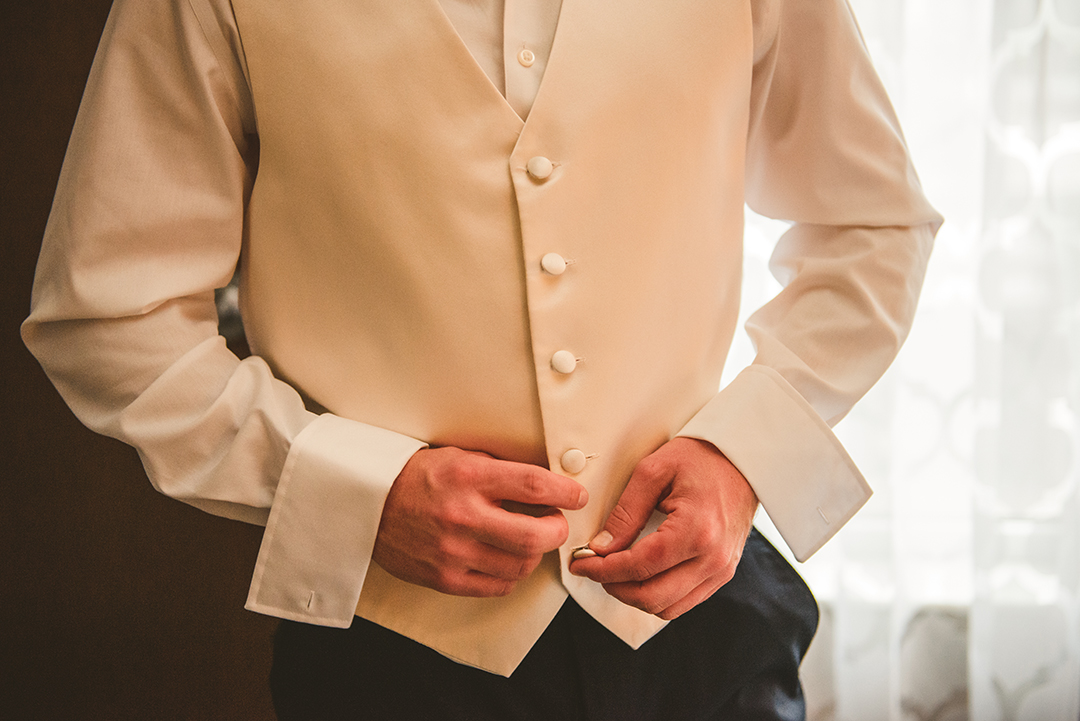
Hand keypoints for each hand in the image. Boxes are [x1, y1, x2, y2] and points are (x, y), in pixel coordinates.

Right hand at [373, 446, 587, 596]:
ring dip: (534, 554)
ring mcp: (453, 551)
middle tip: (556, 523)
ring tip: (529, 540)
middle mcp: (462, 515)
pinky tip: (506, 559)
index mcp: (468, 477)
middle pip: (534, 535)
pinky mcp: (444, 578)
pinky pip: (498, 586)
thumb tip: (548, 482)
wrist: (368, 504)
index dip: (565, 493)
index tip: (577, 497)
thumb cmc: (418, 477)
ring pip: (520, 565)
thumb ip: (499, 471)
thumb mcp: (459, 458)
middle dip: (557, 530)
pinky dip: (512, 575)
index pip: (533, 486)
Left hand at [569, 437, 757, 619]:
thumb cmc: (701, 458)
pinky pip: (684, 602)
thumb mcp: (653, 471)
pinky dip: (657, 595)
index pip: (639, 566)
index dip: (602, 570)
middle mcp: (713, 558)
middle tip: (594, 568)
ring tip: (615, 572)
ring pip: (667, 608)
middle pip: (652, 597)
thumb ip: (625, 513)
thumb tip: (601, 547)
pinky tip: (641, 575)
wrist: (742, 459)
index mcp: (696, 530)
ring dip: (634, 596)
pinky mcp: (722, 573)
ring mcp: (721, 570)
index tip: (581, 562)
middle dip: (614, 587)